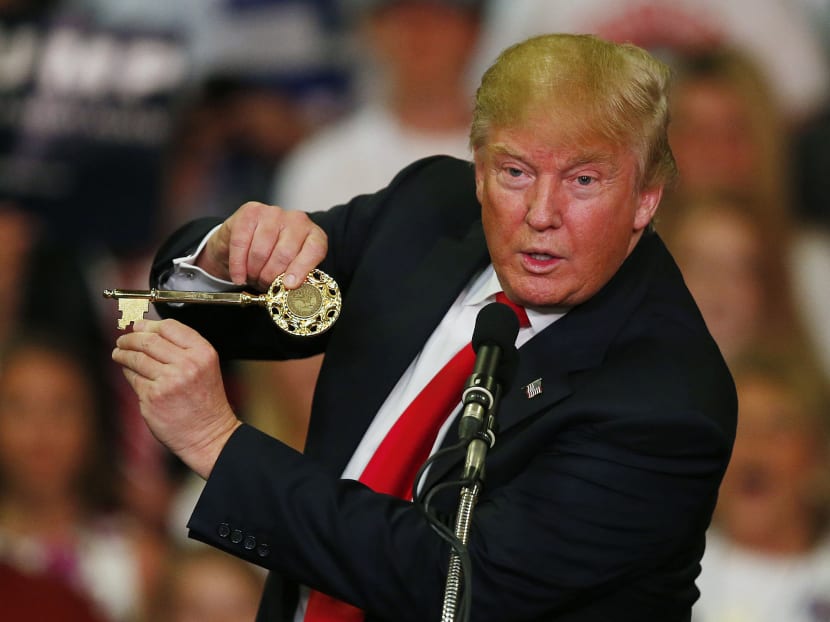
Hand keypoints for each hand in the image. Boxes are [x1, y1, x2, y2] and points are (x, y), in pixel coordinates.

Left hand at [112, 319, 241, 478]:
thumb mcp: (204, 367)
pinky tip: (128, 372)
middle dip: (130, 338)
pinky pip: (133, 377)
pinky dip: (127, 372)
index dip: (149, 324)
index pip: (169, 327)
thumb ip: (181, 348)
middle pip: (149, 340)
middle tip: (122, 340)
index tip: (138, 326)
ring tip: (118, 353)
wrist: (208, 434)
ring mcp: (169, 381)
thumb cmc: (205, 402)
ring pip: (136, 358)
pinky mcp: (152, 397)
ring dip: (122, 353)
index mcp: (203, 353)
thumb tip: (144, 329)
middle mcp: (187, 364)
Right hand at [197, 201, 327, 290]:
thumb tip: (288, 289)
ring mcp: (273, 213)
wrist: (244, 240)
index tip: (288, 285)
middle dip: (270, 276)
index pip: (314, 250)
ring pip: (261, 251)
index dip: (301, 269)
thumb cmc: (272, 257)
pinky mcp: (250, 212)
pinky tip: (238, 275)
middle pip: (284, 254)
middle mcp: (297, 220)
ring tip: (252, 277)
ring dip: (253, 271)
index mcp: (313, 235)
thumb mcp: (289, 268)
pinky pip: (241, 243)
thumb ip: (294, 277)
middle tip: (264, 285)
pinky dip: (238, 264)